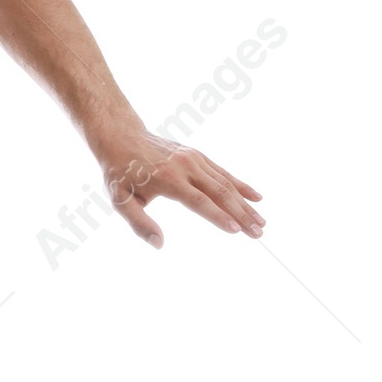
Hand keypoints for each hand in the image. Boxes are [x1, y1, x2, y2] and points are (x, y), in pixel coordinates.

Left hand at [93, 126, 263, 249]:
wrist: (121, 136)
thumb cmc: (119, 173)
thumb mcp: (120, 200)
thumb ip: (139, 223)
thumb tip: (159, 244)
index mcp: (168, 179)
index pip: (199, 201)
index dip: (219, 217)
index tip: (237, 231)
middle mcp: (185, 167)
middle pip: (220, 192)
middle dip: (241, 215)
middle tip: (258, 234)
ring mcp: (194, 159)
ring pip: (226, 183)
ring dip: (245, 203)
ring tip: (261, 223)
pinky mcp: (197, 155)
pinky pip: (223, 172)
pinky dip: (241, 185)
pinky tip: (256, 197)